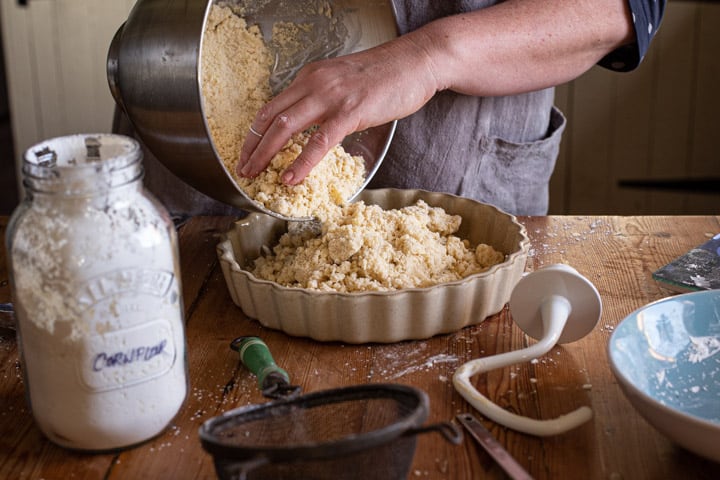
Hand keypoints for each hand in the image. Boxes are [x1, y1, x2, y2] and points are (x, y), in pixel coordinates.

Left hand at [237, 35, 439, 183]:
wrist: (417, 61)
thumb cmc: (386, 75)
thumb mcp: (343, 82)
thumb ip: (324, 99)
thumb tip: (313, 125)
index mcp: (311, 77)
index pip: (272, 106)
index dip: (255, 132)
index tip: (246, 152)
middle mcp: (314, 83)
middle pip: (271, 117)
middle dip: (252, 146)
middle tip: (243, 169)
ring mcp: (332, 97)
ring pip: (286, 127)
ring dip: (266, 153)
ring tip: (256, 175)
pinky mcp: (351, 112)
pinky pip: (319, 141)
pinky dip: (302, 162)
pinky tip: (292, 177)